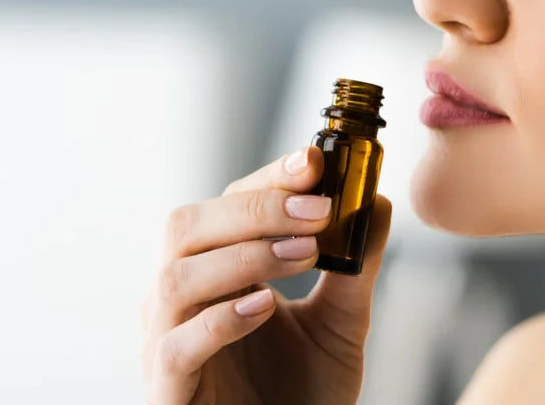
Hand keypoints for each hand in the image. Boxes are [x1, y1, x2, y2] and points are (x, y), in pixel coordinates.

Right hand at [141, 146, 391, 403]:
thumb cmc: (304, 389)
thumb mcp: (341, 319)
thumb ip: (355, 264)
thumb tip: (378, 200)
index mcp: (215, 269)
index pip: (229, 204)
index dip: (268, 178)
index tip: (313, 161)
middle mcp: (181, 297)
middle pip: (187, 225)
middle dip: (255, 207)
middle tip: (318, 209)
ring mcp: (166, 340)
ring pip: (176, 277)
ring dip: (245, 254)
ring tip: (305, 253)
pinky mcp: (169, 389)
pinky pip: (176, 345)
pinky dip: (220, 319)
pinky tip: (264, 307)